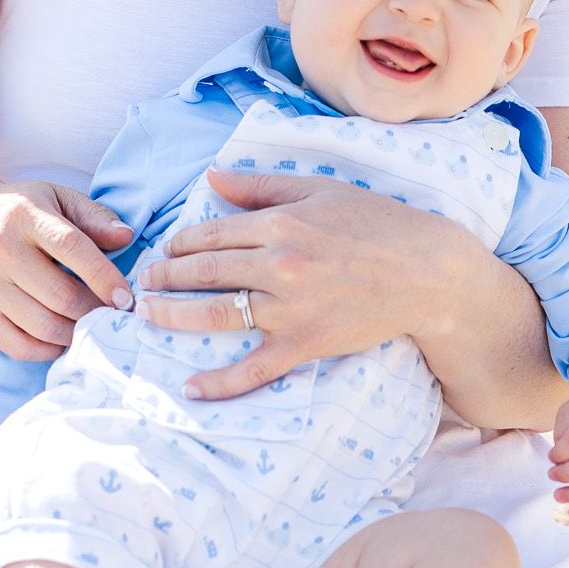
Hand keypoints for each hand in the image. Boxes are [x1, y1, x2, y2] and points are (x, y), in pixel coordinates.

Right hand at [0, 182, 134, 360]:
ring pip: (42, 326)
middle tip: (111, 315)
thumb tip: (126, 237)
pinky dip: (47, 350)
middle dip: (94, 311)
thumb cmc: (21, 210)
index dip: (103, 276)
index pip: (71, 247)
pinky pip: (17, 346)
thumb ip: (94, 216)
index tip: (125, 298)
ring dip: (75, 333)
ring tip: (90, 325)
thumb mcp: (58, 198)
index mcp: (25, 215)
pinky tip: (61, 337)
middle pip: (59, 296)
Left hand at [135, 167, 452, 401]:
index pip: (211, 234)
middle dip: (165, 278)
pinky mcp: (306, 344)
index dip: (179, 243)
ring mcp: (290, 309)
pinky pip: (254, 369)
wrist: (426, 271)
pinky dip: (220, 383)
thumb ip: (261, 186)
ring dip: (174, 317)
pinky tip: (190, 388)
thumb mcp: (319, 190)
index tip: (165, 249)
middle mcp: (279, 265)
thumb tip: (212, 178)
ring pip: (217, 316)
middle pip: (204, 273)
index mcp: (281, 223)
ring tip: (147, 316)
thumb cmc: (376, 222)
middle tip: (142, 283)